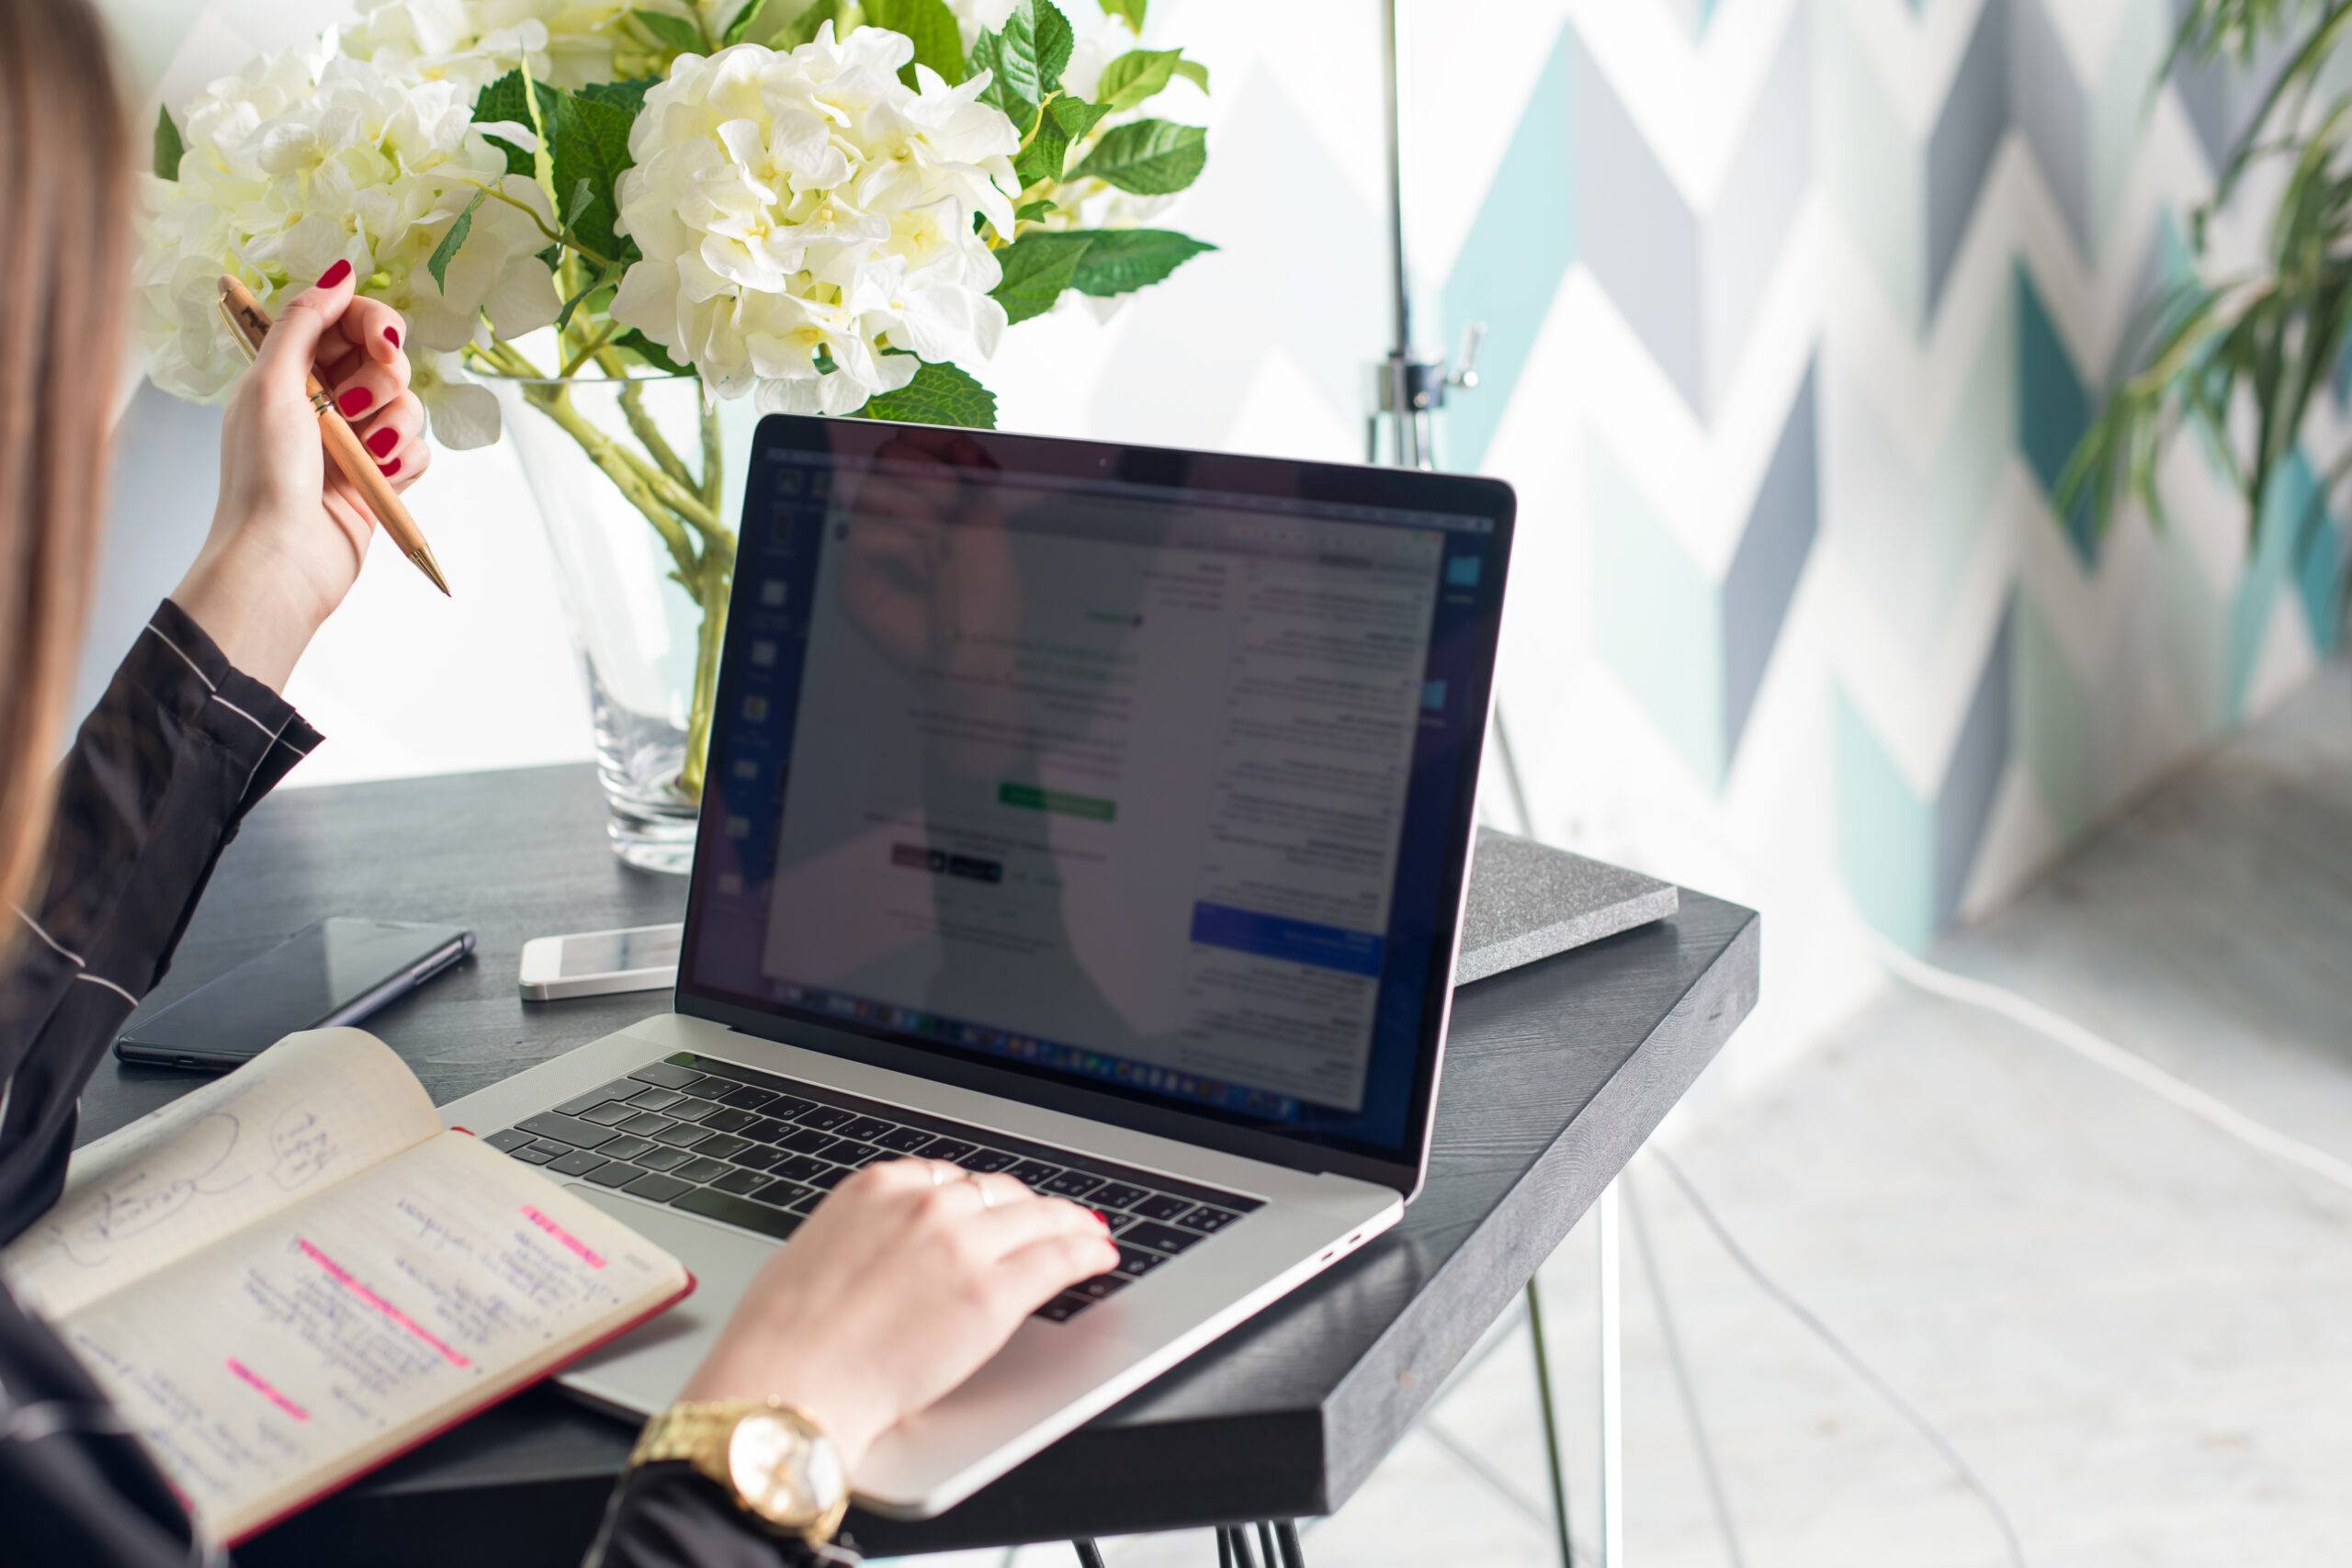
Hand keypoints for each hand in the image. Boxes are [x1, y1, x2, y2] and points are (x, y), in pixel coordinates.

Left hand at [171, 260, 434, 688]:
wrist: (284, 558)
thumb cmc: (265, 474)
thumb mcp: (271, 384)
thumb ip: (303, 321)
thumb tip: (341, 272)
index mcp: (288, 370)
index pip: (345, 319)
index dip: (371, 322)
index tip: (383, 342)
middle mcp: (323, 399)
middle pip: (385, 358)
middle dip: (382, 380)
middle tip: (357, 406)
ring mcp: (355, 439)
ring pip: (408, 404)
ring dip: (393, 426)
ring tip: (365, 454)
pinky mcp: (381, 477)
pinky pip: (418, 449)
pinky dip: (404, 462)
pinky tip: (380, 480)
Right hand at [677, 1158, 1117, 1471]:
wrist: (788, 1383)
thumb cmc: (782, 1336)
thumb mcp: (818, 1249)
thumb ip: (865, 1233)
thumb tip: (887, 1248)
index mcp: (880, 1187)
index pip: (949, 1179)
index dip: (979, 1198)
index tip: (992, 1208)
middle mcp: (927, 1204)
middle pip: (998, 1193)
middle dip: (1023, 1208)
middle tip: (1045, 1220)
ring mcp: (965, 1245)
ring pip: (1038, 1219)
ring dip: (1069, 1224)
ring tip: (1087, 1232)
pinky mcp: (994, 1294)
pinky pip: (1057, 1260)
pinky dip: (1085, 1254)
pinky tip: (1098, 1256)